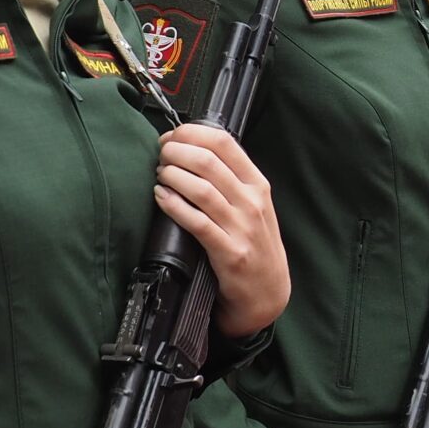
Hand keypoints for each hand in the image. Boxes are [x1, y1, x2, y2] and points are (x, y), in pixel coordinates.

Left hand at [155, 125, 287, 338]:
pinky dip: (174, 206)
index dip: (192, 133)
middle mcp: (252, 201)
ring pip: (201, 188)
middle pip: (208, 161)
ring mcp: (242, 227)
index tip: (172, 136)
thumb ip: (230, 181)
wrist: (269, 293)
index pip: (224, 142)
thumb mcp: (253, 206)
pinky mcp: (229, 253)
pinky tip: (161, 197)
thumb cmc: (254, 246)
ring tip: (160, 174)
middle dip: (176, 151)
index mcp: (257, 184)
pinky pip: (197, 222)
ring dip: (173, 175)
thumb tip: (192, 152)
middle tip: (160, 155)